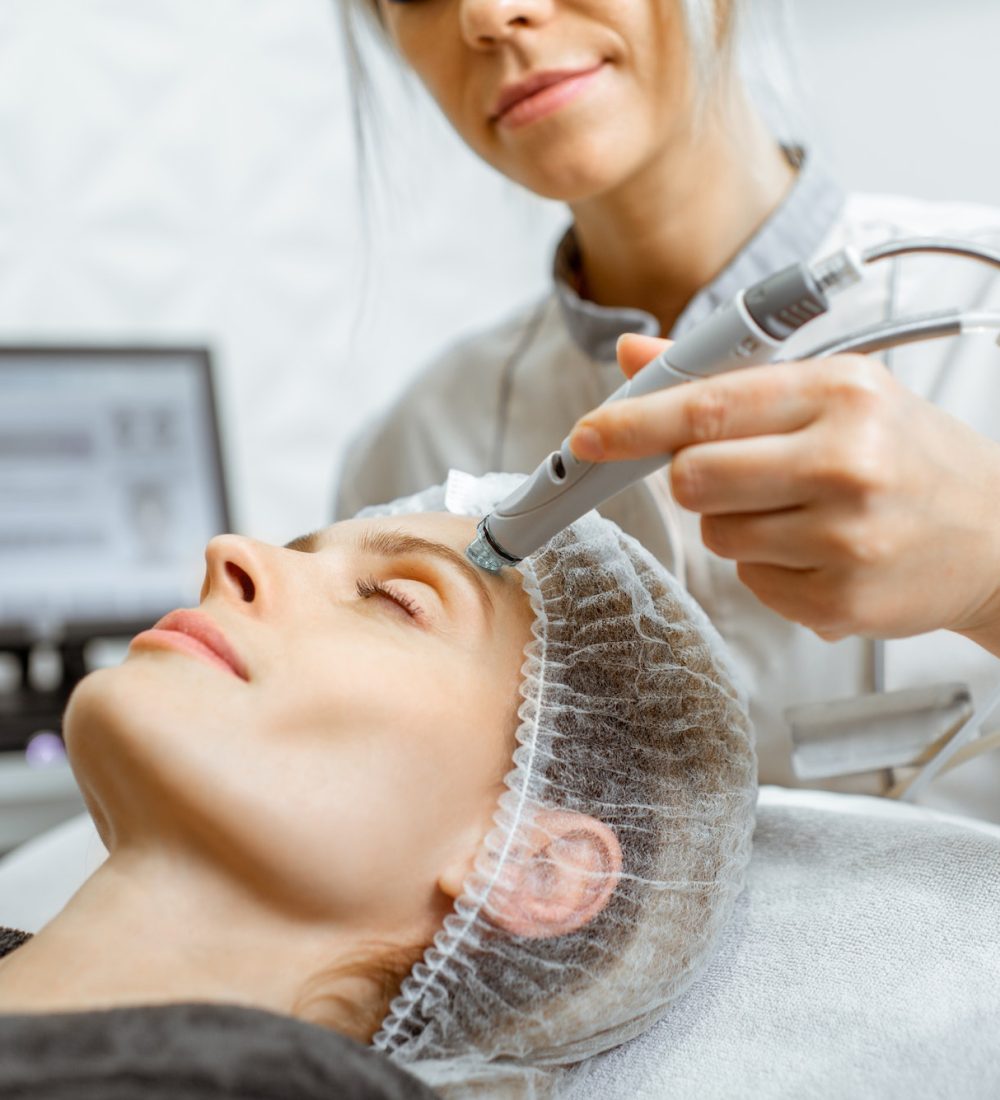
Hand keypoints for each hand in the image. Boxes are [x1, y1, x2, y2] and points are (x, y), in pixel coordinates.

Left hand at [569, 333, 999, 649]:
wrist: (998, 537)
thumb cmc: (909, 455)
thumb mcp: (835, 392)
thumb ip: (727, 376)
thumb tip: (635, 357)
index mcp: (841, 394)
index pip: (707, 407)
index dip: (633, 423)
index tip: (588, 436)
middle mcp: (847, 463)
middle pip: (693, 479)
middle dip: (693, 479)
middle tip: (735, 473)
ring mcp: (844, 540)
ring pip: (716, 535)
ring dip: (735, 523)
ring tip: (799, 511)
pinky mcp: (837, 603)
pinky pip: (748, 581)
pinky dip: (767, 566)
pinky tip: (818, 550)